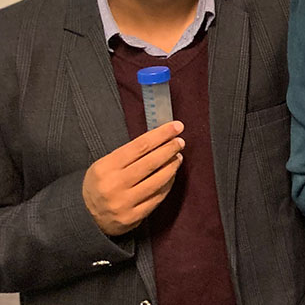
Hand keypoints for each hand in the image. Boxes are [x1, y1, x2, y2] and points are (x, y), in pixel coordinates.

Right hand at [82, 120, 184, 235]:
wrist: (84, 217)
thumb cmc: (99, 184)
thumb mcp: (104, 165)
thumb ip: (129, 154)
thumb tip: (160, 138)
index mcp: (105, 168)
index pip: (140, 146)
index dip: (161, 135)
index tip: (176, 127)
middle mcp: (114, 185)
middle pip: (151, 162)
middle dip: (170, 149)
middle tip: (180, 142)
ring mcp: (124, 203)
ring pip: (158, 180)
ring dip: (172, 166)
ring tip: (177, 157)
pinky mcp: (133, 217)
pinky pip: (157, 197)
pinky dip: (168, 184)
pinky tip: (171, 175)